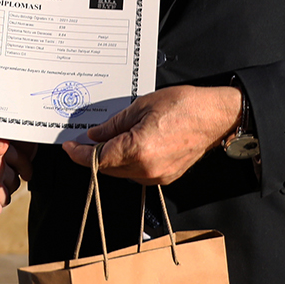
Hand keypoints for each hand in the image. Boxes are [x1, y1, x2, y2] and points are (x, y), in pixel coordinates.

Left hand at [65, 84, 239, 184]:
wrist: (216, 117)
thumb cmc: (184, 106)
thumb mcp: (141, 106)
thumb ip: (114, 125)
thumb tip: (95, 135)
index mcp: (137, 149)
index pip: (98, 158)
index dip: (79, 154)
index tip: (69, 147)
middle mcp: (146, 169)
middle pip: (108, 168)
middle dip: (95, 154)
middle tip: (87, 138)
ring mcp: (157, 176)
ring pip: (122, 172)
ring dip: (112, 158)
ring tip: (114, 137)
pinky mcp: (166, 177)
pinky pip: (138, 174)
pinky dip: (129, 162)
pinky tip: (131, 145)